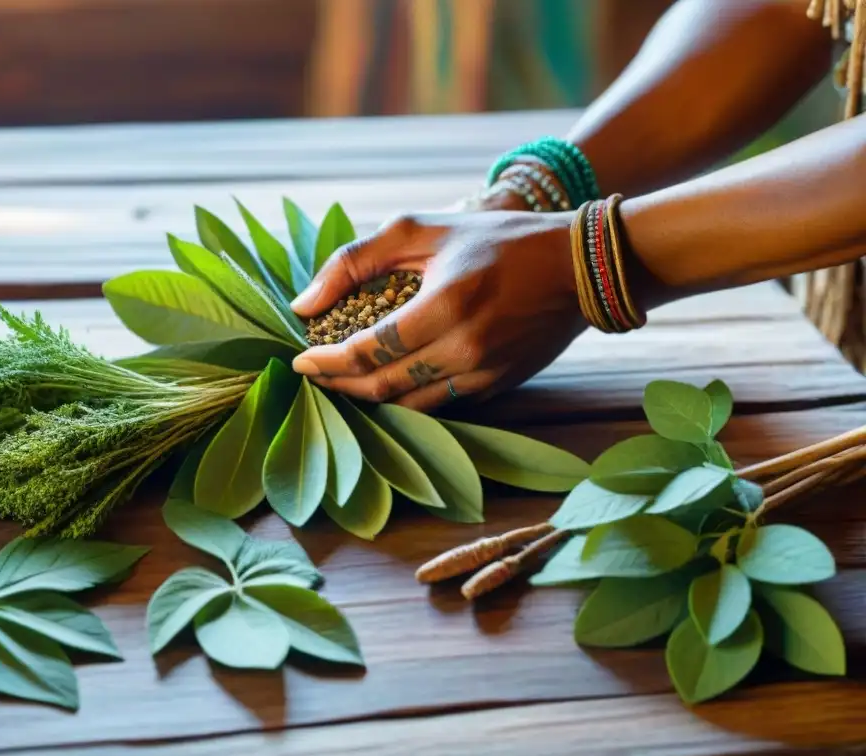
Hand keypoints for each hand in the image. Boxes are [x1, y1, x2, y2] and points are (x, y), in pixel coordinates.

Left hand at [289, 210, 585, 411]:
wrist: (577, 268)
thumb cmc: (495, 240)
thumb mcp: (421, 229)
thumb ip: (355, 261)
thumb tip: (304, 303)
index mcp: (445, 304)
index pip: (369, 350)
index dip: (327, 361)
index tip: (299, 359)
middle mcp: (465, 349)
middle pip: (382, 386)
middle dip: (338, 384)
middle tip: (312, 373)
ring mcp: (483, 374)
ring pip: (406, 406)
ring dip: (366, 398)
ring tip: (340, 382)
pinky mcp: (495, 386)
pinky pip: (435, 405)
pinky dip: (402, 400)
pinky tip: (382, 384)